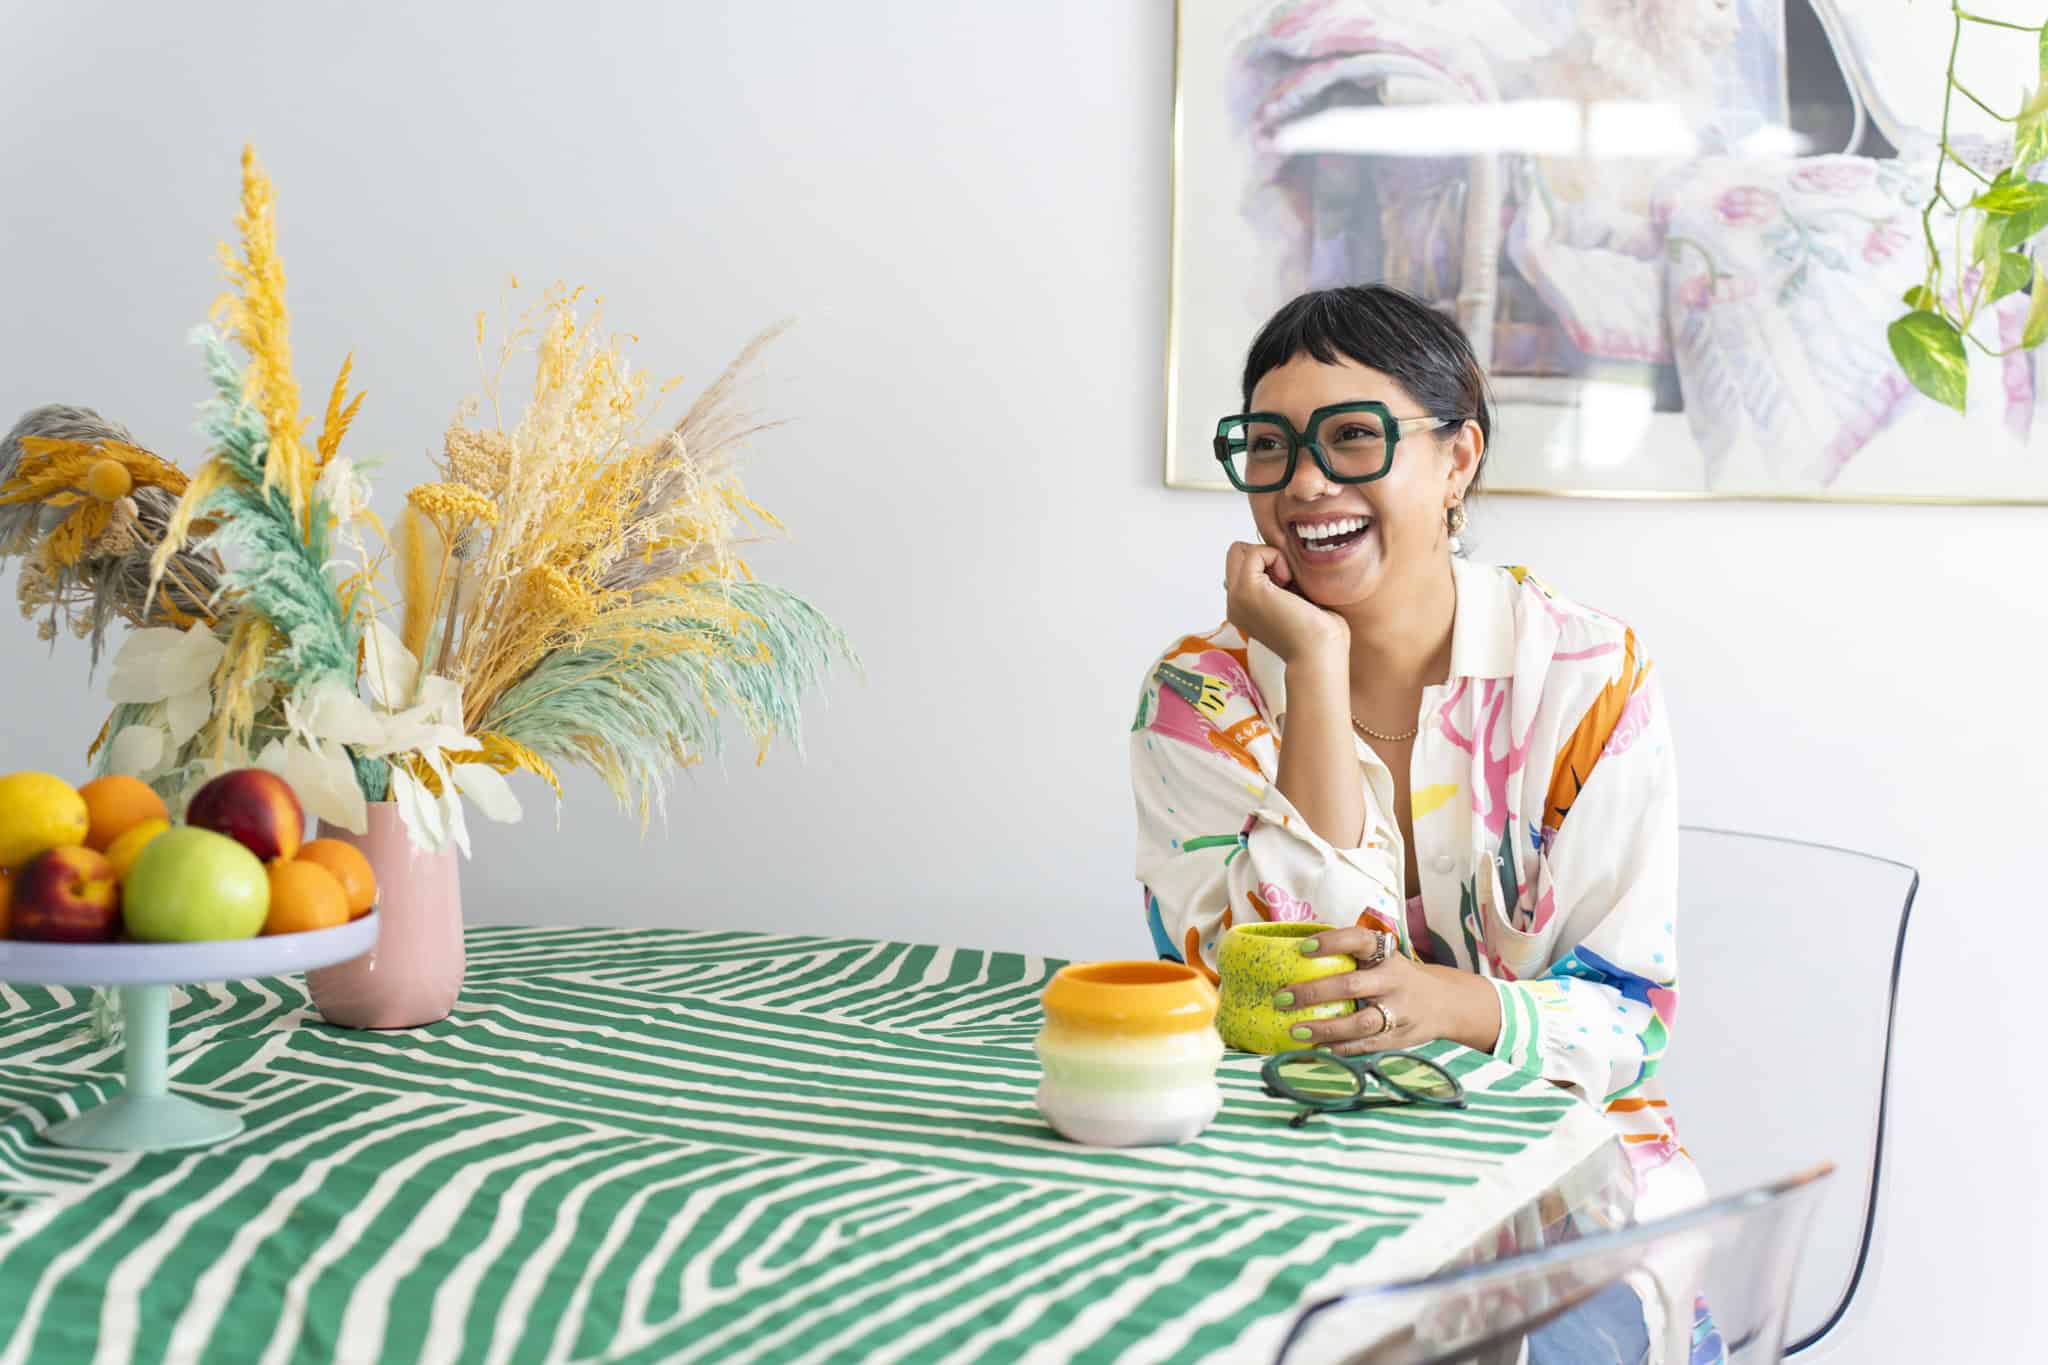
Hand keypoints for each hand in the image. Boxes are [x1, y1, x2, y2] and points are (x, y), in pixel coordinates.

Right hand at [1224, 542, 1346, 663]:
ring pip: (1240, 550)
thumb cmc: (1319, 633)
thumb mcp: (1296, 599)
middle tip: (1286, 579)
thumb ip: (1282, 581)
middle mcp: (1235, 603)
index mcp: (1245, 608)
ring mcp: (1236, 597)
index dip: (1266, 563)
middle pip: (1236, 555)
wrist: (1319, 653)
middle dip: (1262, 555)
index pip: (1242, 567)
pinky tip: (1288, 582)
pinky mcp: (1246, 589)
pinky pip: (1254, 552)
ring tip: (1288, 583)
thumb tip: (1277, 558)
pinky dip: (1275, 557)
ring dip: (1269, 557)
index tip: (1290, 585)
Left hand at [1279, 927, 1500, 1056]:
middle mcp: (1393, 980)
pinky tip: (1318, 1048)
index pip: (1358, 940)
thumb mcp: (1384, 958)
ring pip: (1361, 1022)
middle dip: (1314, 992)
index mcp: (1386, 955)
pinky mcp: (1399, 1037)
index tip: (1302, 948)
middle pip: (1351, 985)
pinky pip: (1367, 1045)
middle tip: (1282, 998)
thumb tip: (1297, 957)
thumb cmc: (1399, 976)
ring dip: (1326, 1028)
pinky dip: (1341, 1048)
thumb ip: (1352, 956)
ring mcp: (1399, 1011)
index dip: (1330, 942)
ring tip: (1296, 1031)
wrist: (1447, 1003)